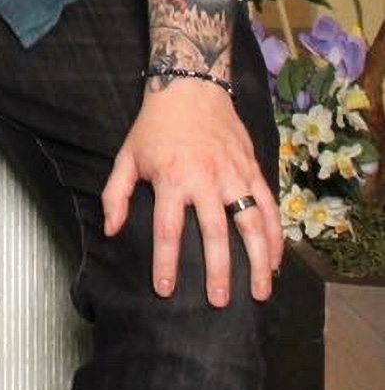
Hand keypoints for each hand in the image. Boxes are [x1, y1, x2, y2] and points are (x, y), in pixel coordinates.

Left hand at [100, 78, 280, 307]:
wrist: (190, 87)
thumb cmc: (154, 127)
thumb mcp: (125, 158)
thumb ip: (115, 196)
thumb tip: (112, 232)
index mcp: (172, 179)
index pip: (168, 231)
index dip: (166, 263)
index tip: (165, 290)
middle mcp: (207, 180)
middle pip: (216, 234)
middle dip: (219, 271)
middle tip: (220, 302)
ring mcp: (235, 175)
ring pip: (252, 224)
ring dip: (259, 261)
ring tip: (261, 291)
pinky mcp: (253, 169)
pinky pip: (269, 207)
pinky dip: (276, 235)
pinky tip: (277, 260)